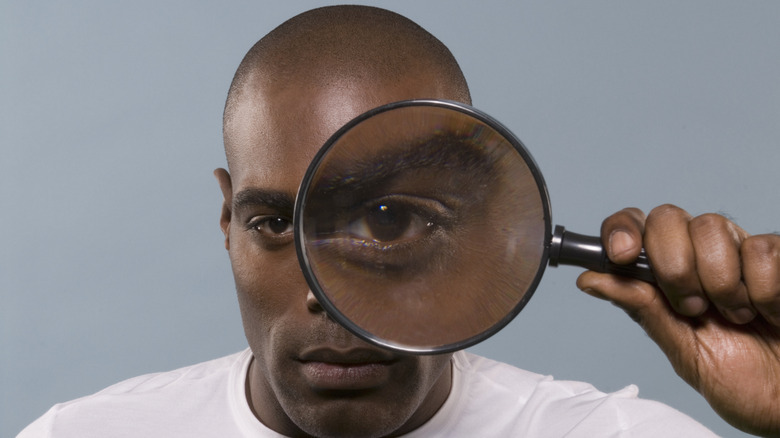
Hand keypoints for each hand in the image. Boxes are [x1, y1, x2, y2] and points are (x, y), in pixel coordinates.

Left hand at [577, 204, 779, 436]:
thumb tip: (588, 279)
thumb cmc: (741, 381)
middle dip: (673, 265)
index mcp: (666, 274)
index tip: (621, 254)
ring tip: (737, 316)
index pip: (633, 226)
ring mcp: (740, 251)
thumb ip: (641, 308)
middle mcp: (699, 254)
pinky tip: (769, 311)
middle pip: (667, 217)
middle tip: (692, 307)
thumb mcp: (682, 350)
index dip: (622, 230)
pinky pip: (761, 250)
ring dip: (720, 282)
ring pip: (711, 226)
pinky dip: (763, 290)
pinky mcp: (778, 257)